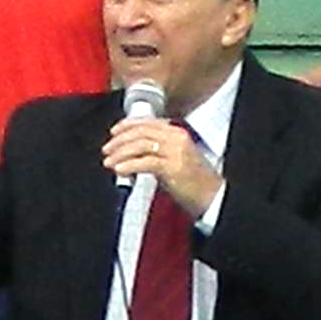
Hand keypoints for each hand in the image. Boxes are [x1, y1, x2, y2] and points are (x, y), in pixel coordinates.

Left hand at [102, 118, 223, 218]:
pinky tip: (120, 170)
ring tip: (109, 162)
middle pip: (141, 132)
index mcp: (177, 133)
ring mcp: (176, 152)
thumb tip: (130, 150)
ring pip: (140, 145)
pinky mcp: (173, 168)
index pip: (147, 123)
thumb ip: (156, 150)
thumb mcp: (174, 158)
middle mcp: (177, 138)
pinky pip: (145, 162)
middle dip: (119, 141)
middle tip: (107, 150)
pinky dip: (129, 165)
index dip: (127, 125)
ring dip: (121, 153)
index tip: (114, 132)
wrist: (213, 196)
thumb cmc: (193, 181)